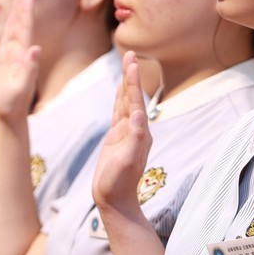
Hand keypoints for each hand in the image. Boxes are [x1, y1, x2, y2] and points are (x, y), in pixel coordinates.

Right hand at [0, 0, 38, 122]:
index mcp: (23, 55)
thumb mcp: (21, 88)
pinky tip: (12, 17)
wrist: (9, 114)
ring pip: (13, 28)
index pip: (24, 28)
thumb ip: (29, 69)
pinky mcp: (3, 59)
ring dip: (17, 12)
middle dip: (23, 5)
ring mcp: (11, 55)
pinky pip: (5, 38)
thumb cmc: (14, 104)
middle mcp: (18, 52)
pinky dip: (8, 25)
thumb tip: (35, 49)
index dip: (26, 11)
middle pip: (20, 23)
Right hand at [92, 52, 153, 216]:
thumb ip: (133, 138)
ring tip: (127, 64)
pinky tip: (119, 91)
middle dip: (131, 75)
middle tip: (130, 54)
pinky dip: (118, 98)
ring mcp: (126, 133)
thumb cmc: (119, 184)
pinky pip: (117, 112)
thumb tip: (137, 114)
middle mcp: (135, 129)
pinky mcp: (116, 138)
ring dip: (126, 83)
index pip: (135, 101)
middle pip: (132, 96)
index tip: (132, 62)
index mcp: (138, 132)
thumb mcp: (126, 161)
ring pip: (125, 102)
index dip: (132, 81)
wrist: (115, 200)